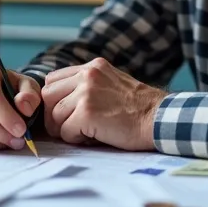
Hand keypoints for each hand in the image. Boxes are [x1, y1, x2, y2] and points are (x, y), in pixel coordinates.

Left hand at [41, 57, 164, 150]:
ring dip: (65, 129)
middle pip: (47, 95)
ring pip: (54, 115)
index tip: (65, 112)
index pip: (53, 79)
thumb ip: (88, 86)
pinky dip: (75, 139)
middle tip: (68, 127)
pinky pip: (65, 131)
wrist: (160, 119)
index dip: (54, 99)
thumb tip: (59, 103)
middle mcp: (87, 75)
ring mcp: (86, 93)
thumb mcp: (112, 84)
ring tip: (85, 132)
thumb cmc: (139, 109)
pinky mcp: (87, 113)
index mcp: (93, 67)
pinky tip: (93, 137)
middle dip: (53, 115)